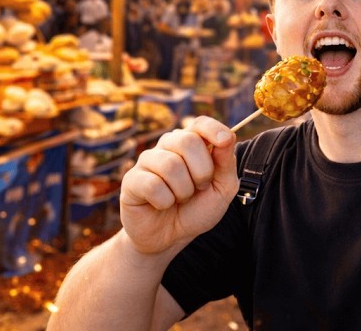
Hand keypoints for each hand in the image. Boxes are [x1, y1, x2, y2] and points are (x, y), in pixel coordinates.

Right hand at [118, 116, 238, 255]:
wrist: (170, 238)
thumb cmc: (196, 209)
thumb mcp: (221, 189)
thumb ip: (226, 163)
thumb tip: (228, 136)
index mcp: (192, 143)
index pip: (200, 123)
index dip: (213, 128)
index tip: (225, 141)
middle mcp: (168, 146)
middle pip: (188, 141)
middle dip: (202, 171)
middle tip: (199, 188)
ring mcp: (147, 161)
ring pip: (171, 164)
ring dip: (183, 191)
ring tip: (180, 199)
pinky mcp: (131, 180)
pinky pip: (153, 185)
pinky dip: (165, 202)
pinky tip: (162, 205)